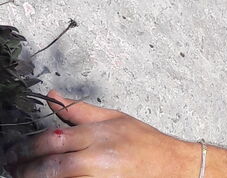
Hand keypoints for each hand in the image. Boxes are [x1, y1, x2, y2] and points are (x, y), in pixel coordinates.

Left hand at [1, 91, 197, 177]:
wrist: (171, 166)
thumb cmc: (145, 143)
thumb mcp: (114, 118)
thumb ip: (79, 111)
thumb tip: (52, 96)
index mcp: (98, 134)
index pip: (51, 139)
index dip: (26, 147)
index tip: (14, 151)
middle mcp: (97, 157)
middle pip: (49, 165)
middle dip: (25, 168)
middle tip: (12, 167)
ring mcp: (99, 177)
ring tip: (24, 176)